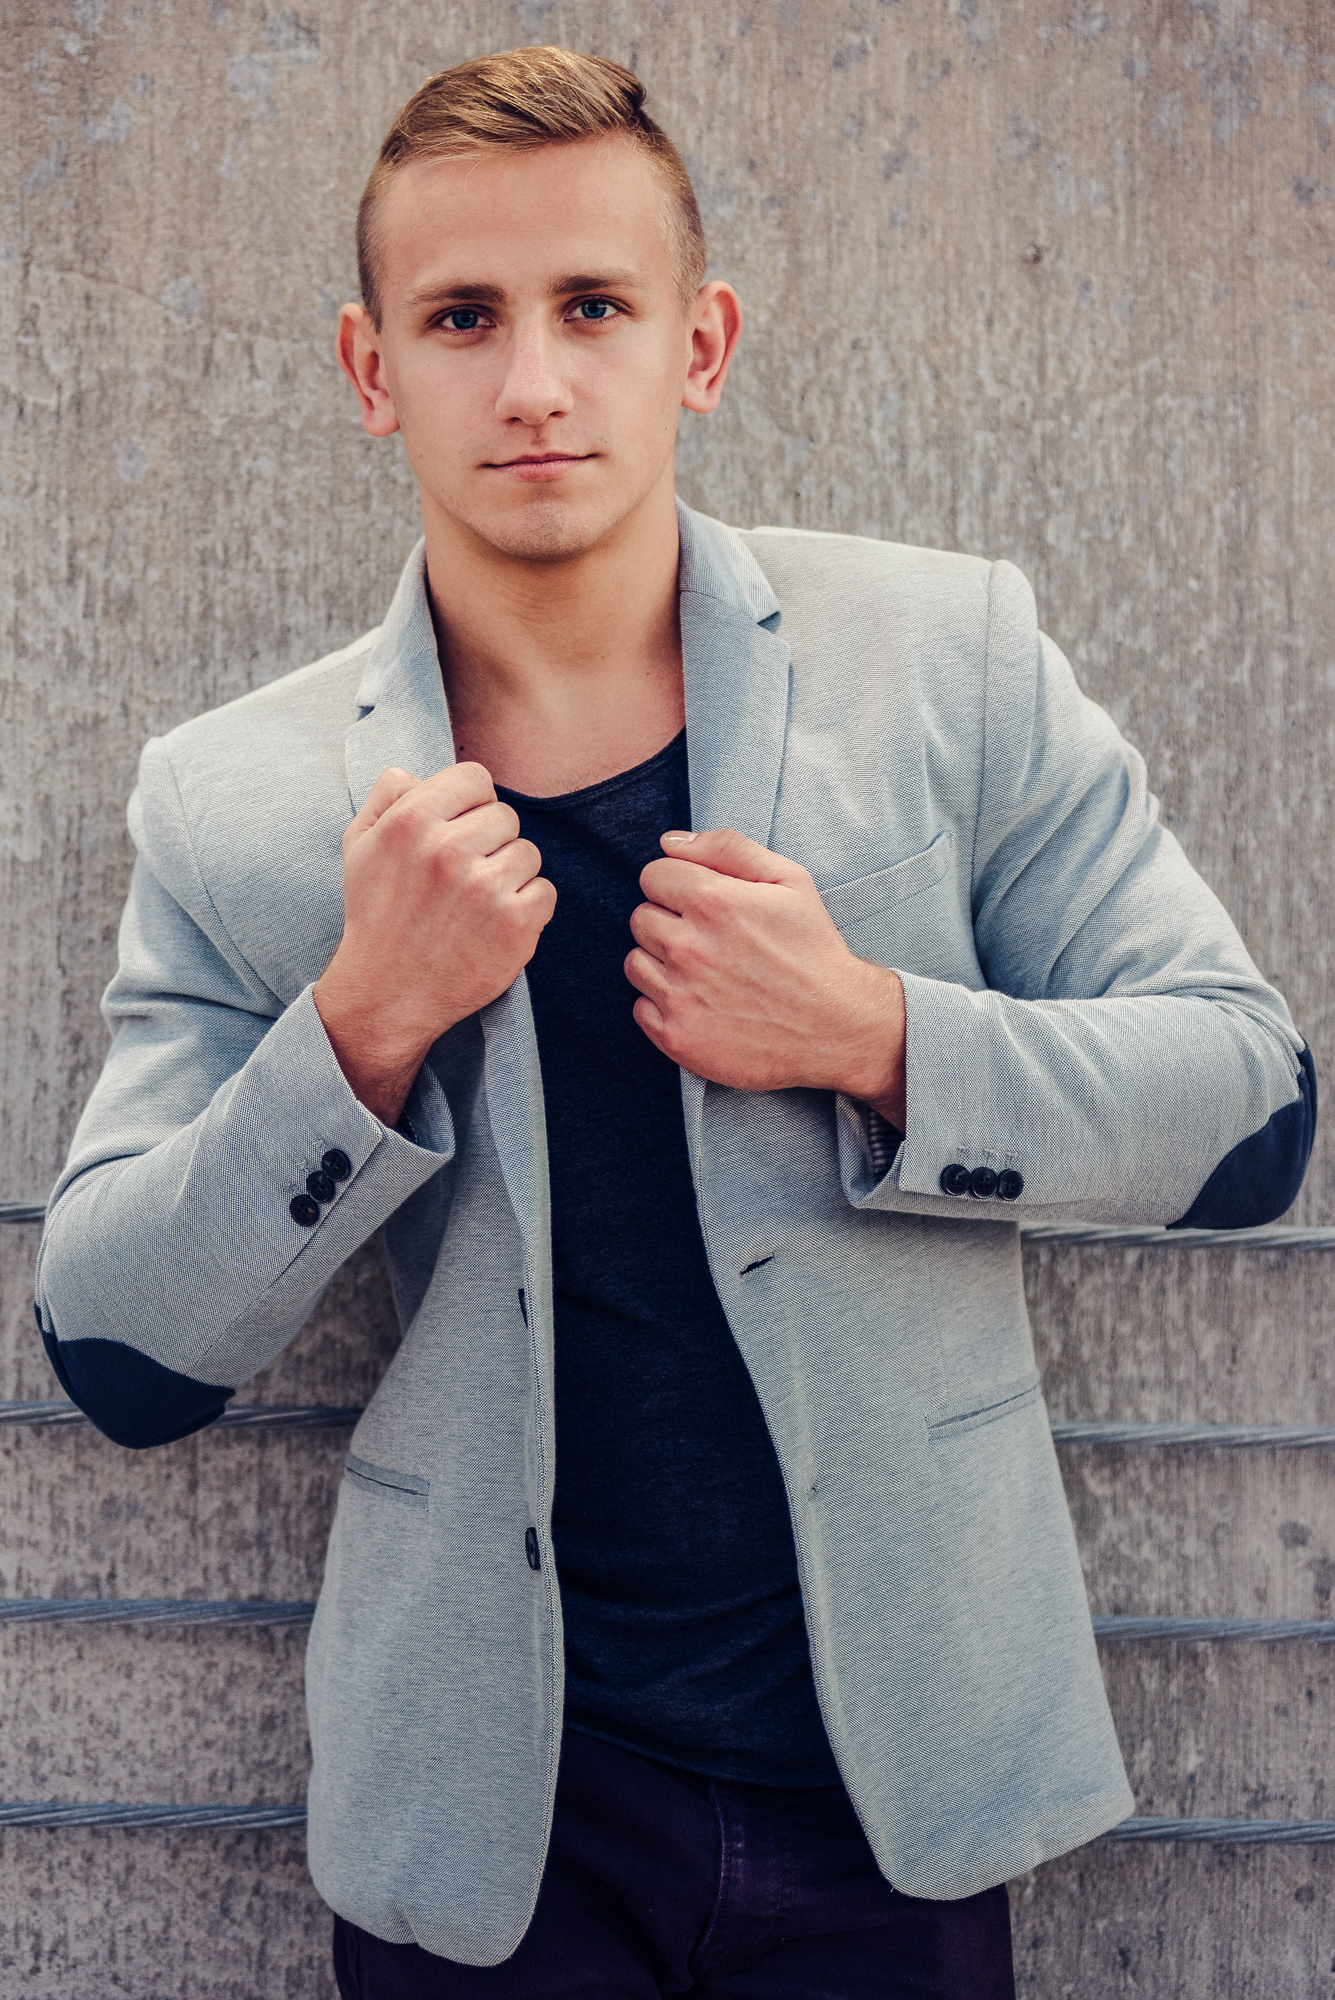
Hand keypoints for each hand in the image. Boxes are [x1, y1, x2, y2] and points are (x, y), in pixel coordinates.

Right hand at [314, 763, 555, 1125]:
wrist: (386, 994)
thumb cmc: (375, 914)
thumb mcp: (360, 844)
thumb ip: (387, 795)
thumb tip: (421, 774)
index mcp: (411, 821)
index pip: (475, 778)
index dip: (471, 803)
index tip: (459, 830)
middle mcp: (447, 850)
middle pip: (506, 816)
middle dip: (489, 842)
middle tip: (462, 877)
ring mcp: (485, 888)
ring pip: (528, 853)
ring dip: (509, 876)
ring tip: (476, 904)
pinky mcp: (514, 924)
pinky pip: (544, 892)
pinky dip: (528, 909)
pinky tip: (494, 925)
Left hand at [626, 829, 906, 1126]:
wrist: (835, 1027)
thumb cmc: (813, 950)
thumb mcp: (789, 880)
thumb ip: (728, 848)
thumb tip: (671, 842)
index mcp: (712, 902)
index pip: (653, 876)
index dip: (679, 885)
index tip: (704, 904)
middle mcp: (688, 947)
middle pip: (641, 918)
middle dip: (670, 922)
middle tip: (711, 941)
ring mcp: (679, 995)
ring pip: (635, 962)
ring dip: (661, 963)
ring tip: (705, 972)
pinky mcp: (676, 1036)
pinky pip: (640, 1007)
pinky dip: (663, 1004)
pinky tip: (700, 1003)